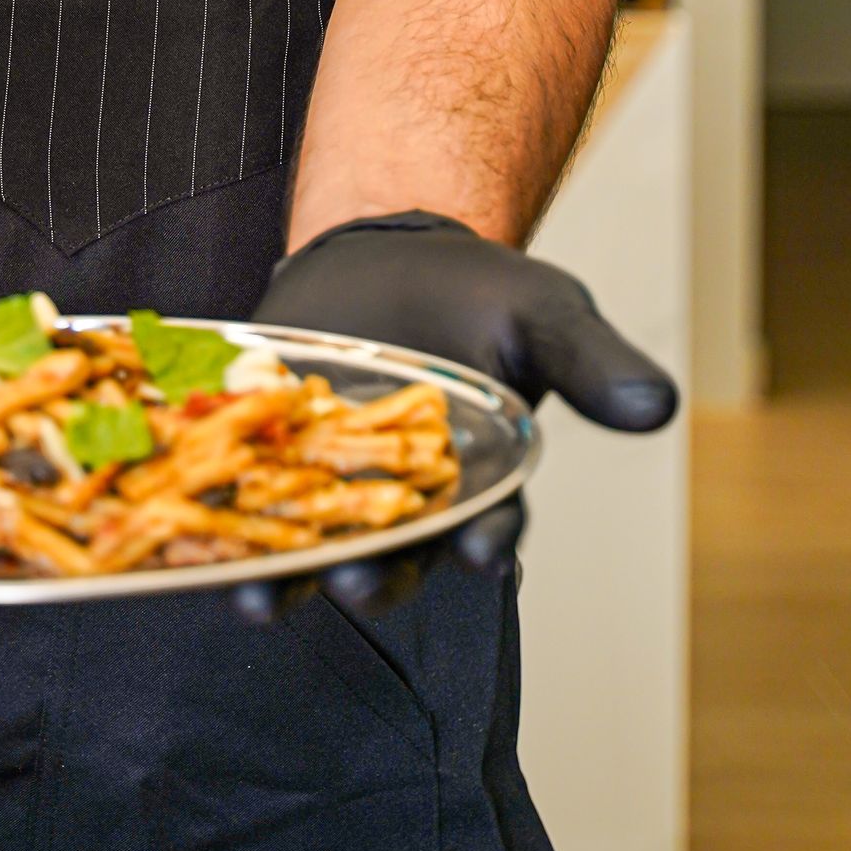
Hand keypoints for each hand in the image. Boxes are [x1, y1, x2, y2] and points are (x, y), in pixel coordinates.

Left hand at [239, 211, 673, 622]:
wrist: (390, 255)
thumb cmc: (480, 294)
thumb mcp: (543, 313)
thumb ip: (589, 362)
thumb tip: (658, 406)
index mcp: (478, 485)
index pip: (487, 524)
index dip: (485, 537)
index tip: (484, 549)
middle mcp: (403, 504)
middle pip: (393, 556)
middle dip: (377, 574)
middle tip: (360, 583)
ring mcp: (330, 483)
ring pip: (311, 546)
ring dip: (287, 576)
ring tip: (258, 595)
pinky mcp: (266, 452)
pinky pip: (242, 491)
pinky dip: (218, 510)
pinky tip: (192, 521)